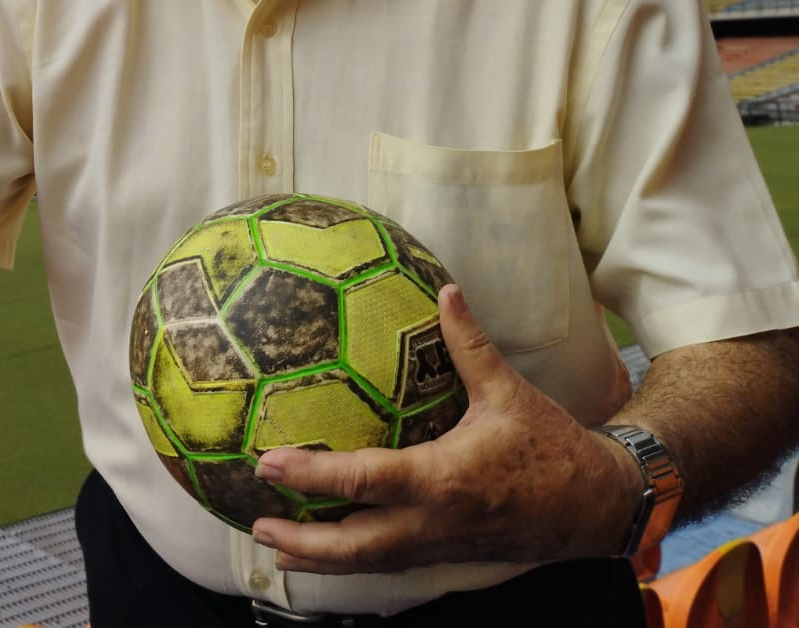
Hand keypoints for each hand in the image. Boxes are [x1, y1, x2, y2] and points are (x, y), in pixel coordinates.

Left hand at [249, 285, 638, 573]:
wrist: (598, 505)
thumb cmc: (552, 446)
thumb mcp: (509, 392)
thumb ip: (470, 343)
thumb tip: (447, 290)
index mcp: (444, 478)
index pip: (365, 480)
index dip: (313, 475)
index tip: (269, 463)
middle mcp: (435, 520)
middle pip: (356, 545)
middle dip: (303, 541)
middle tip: (257, 521)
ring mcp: (440, 545)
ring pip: (370, 563)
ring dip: (320, 559)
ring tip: (275, 546)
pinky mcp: (448, 554)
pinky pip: (392, 564)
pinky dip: (354, 561)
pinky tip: (326, 553)